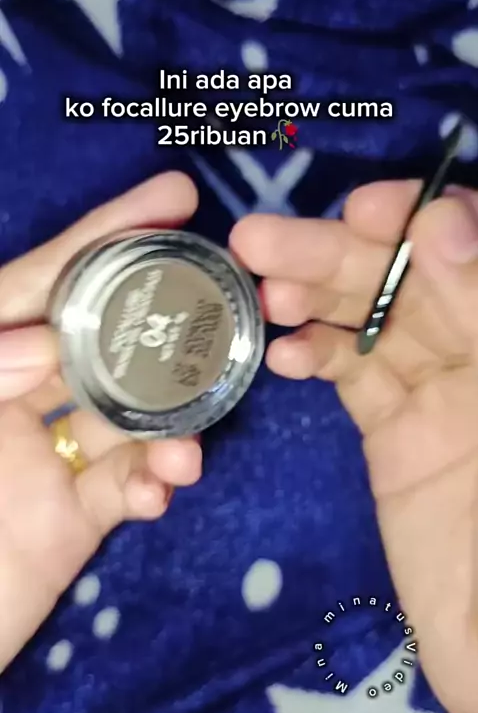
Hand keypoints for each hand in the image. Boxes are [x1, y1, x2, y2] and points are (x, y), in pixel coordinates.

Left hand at [0, 172, 201, 671]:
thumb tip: (46, 345)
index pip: (47, 279)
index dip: (106, 233)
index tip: (173, 196)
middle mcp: (20, 392)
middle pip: (103, 337)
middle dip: (160, 325)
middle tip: (222, 308)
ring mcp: (51, 454)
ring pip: (130, 415)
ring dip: (169, 426)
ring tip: (184, 452)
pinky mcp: (75, 516)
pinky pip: (127, 486)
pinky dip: (152, 483)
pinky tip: (159, 490)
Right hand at [231, 182, 477, 712]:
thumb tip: (443, 226)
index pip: (469, 245)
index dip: (422, 220)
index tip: (372, 212)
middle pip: (405, 279)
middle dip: (337, 253)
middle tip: (260, 238)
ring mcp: (438, 391)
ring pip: (369, 321)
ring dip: (311, 297)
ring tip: (260, 290)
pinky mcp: (396, 433)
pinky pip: (352, 377)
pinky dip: (314, 356)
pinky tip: (281, 351)